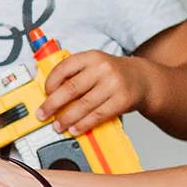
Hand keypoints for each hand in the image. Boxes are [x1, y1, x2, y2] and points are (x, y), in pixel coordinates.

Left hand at [37, 51, 156, 136]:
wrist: (144, 79)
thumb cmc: (114, 73)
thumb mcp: (96, 64)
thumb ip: (76, 73)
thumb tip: (51, 93)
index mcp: (92, 56)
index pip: (64, 68)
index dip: (50, 83)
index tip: (45, 94)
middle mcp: (102, 68)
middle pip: (71, 89)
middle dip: (52, 105)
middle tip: (43, 114)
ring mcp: (113, 84)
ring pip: (83, 105)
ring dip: (67, 118)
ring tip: (58, 126)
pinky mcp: (122, 100)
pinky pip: (98, 115)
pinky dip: (84, 124)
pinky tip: (75, 129)